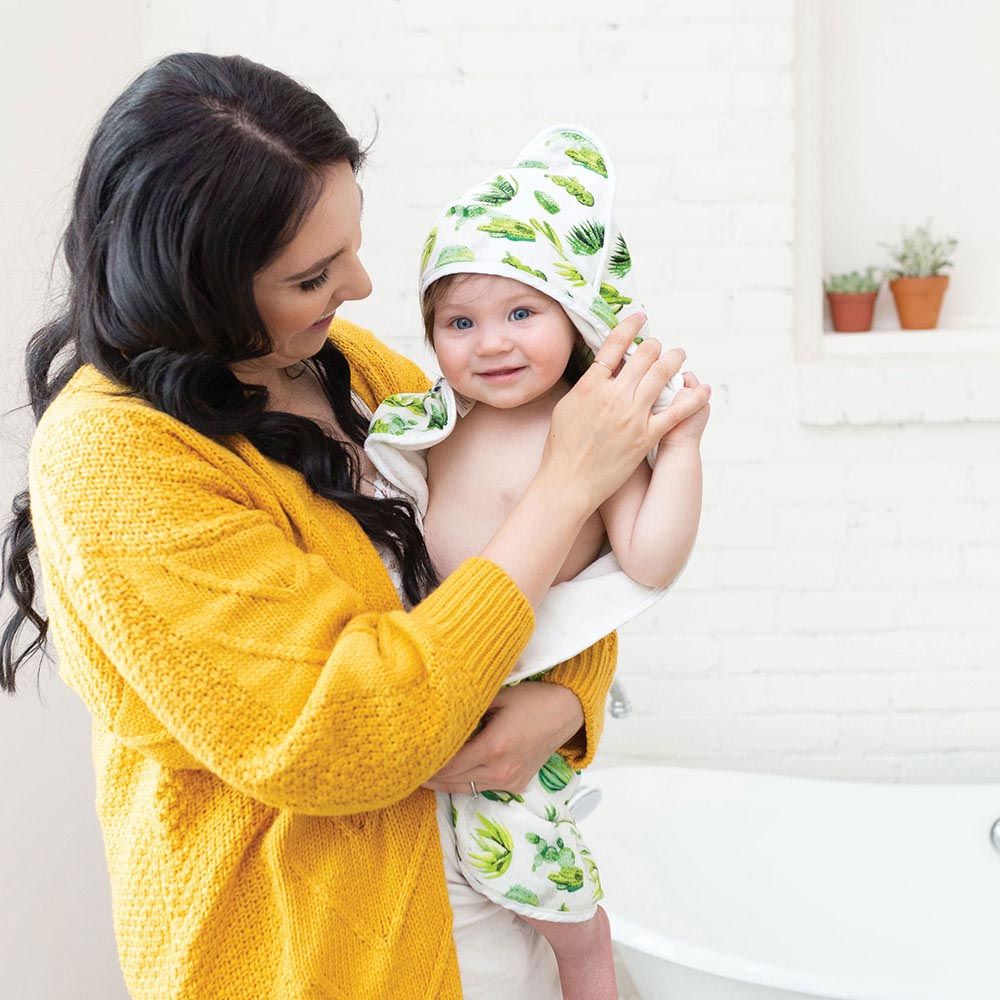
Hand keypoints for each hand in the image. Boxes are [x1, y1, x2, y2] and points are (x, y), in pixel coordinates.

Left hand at [421, 682, 583, 794]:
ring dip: (444, 783)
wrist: (565, 713)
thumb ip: (469, 708)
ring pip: (466, 788)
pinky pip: (482, 788)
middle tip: (408, 770)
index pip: (450, 764)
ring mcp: (510, 781)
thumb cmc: (531, 699)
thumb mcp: (498, 697)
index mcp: (494, 746)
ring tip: (422, 776)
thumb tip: (439, 713)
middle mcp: (501, 770)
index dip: (428, 764)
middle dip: (430, 776)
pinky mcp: (516, 785)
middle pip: (454, 780)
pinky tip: (449, 775)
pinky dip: (464, 783)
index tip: (410, 759)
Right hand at [541, 313, 707, 513]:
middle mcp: (614, 396)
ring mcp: (632, 416)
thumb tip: (602, 369)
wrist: (569, 482)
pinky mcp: (647, 436)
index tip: (640, 317)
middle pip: (643, 357)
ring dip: (674, 361)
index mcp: (590, 387)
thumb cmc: (561, 448)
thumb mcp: (566, 407)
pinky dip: (693, 398)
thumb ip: (587, 386)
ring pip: (662, 376)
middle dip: (655, 346)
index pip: (613, 346)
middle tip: (659, 345)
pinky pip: (676, 412)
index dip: (629, 327)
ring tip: (679, 355)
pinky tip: (703, 389)